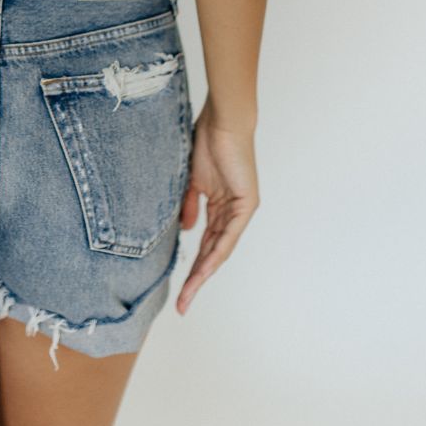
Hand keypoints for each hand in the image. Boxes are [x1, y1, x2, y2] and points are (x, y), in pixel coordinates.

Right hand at [175, 96, 259, 313]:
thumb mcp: (191, 179)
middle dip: (195, 279)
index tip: (178, 289)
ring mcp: (240, 210)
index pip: (205, 244)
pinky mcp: (246, 205)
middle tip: (181, 304)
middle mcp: (231, 213)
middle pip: (212, 253)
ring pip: (219, 250)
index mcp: (219, 206)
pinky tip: (204, 270)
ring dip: (203, 274)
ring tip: (188, 295)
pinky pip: (229, 235)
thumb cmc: (207, 141)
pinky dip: (216, 253)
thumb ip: (189, 205)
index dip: (192, 267)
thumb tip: (187, 232)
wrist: (222, 121)